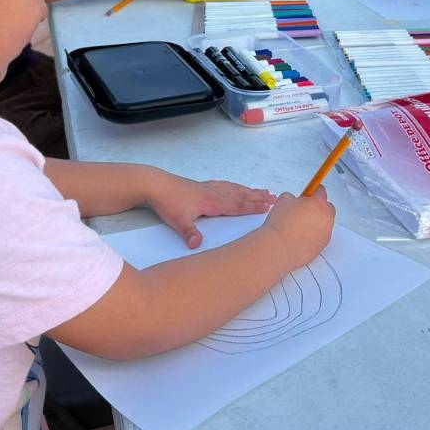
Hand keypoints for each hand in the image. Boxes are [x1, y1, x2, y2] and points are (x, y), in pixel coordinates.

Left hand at [147, 175, 275, 248]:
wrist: (155, 184)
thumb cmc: (167, 202)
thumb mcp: (177, 220)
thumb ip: (189, 232)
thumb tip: (197, 245)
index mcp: (211, 203)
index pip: (237, 206)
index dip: (254, 207)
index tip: (269, 207)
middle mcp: (213, 193)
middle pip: (241, 196)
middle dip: (258, 197)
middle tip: (274, 197)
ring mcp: (208, 188)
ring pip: (234, 189)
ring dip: (249, 191)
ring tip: (262, 191)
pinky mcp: (201, 186)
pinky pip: (224, 185)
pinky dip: (234, 186)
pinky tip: (236, 186)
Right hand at [261, 189, 334, 269]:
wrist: (279, 247)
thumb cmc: (281, 225)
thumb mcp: (283, 200)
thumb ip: (293, 197)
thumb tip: (295, 201)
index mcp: (319, 203)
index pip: (321, 191)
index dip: (313, 191)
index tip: (309, 193)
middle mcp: (326, 218)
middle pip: (327, 208)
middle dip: (317, 208)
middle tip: (303, 210)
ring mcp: (326, 233)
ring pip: (324, 224)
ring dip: (316, 222)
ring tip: (299, 226)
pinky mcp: (322, 246)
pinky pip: (320, 236)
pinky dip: (313, 235)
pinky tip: (299, 236)